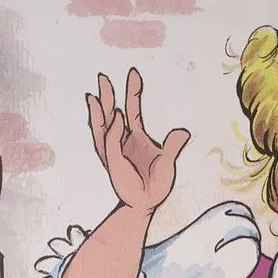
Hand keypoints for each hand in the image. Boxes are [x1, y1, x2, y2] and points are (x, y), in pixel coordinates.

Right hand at [88, 67, 188, 214]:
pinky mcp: (114, 162)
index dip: (133, 91)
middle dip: (107, 96)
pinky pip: (112, 143)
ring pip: (104, 127)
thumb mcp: (168, 162)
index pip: (133, 109)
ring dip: (99, 112)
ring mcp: (115, 151)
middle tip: (102, 77)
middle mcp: (122, 140)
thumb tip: (183, 131)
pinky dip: (114, 130)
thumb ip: (173, 146)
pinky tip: (116, 116)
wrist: (146, 204)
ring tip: (93, 96)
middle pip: (112, 113)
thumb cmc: (156, 183)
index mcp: (135, 136)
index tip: (134, 72)